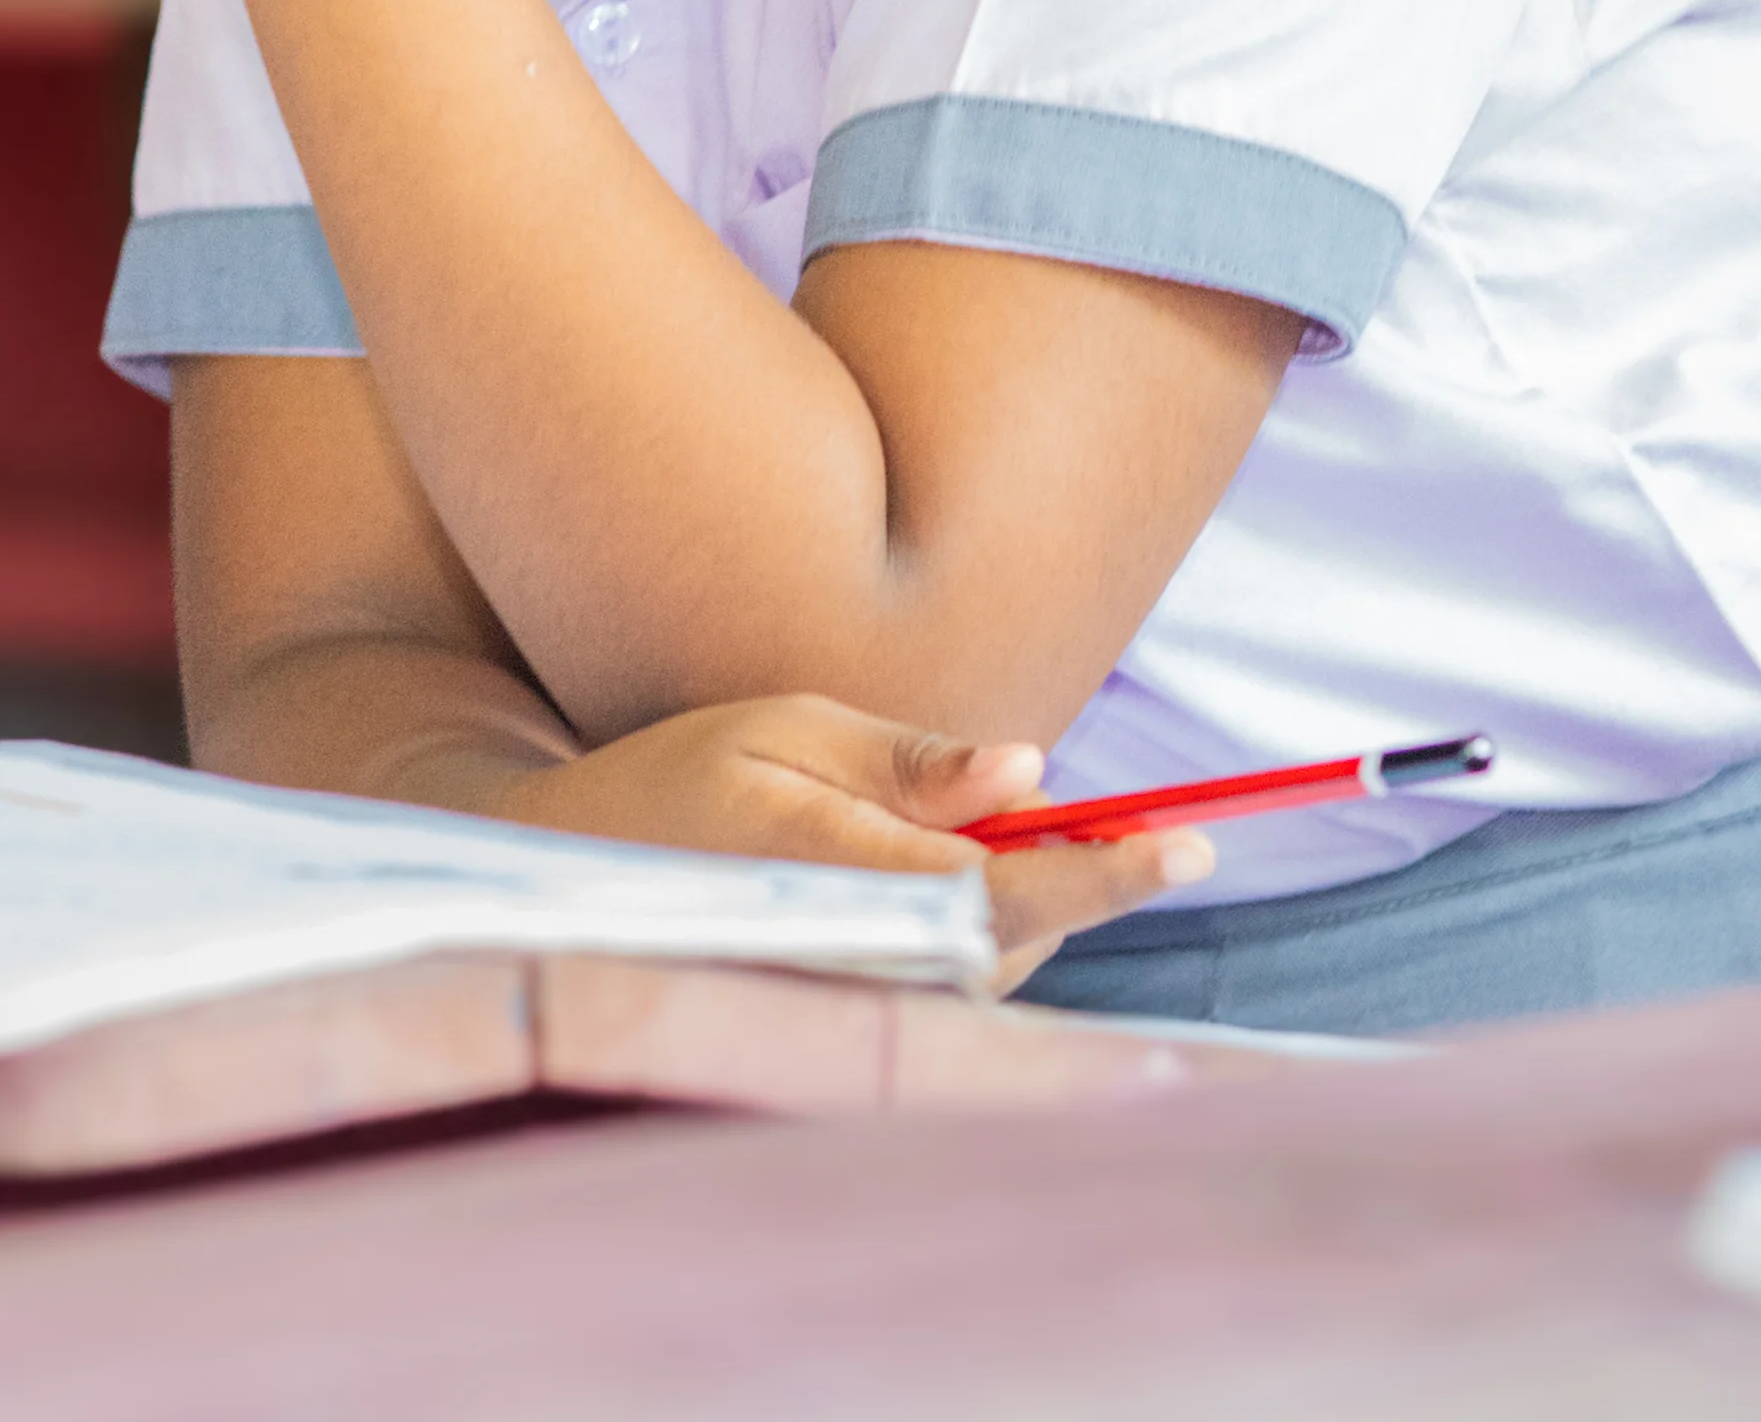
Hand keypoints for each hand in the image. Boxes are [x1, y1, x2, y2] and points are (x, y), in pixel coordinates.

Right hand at [494, 692, 1212, 991]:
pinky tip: (942, 884)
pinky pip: (953, 991)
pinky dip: (982, 933)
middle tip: (1042, 799)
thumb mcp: (787, 729)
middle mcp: (843, 959)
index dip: (1099, 872)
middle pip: (1011, 936)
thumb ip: (910, 761)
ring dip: (1020, 902)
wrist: (571, 878)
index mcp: (824, 871)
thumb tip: (1029, 769)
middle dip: (1064, 871)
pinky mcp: (847, 1032)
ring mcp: (845, 1010)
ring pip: (991, 970)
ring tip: (950, 830)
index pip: (995, 887)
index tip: (1189, 845)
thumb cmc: (678, 780)